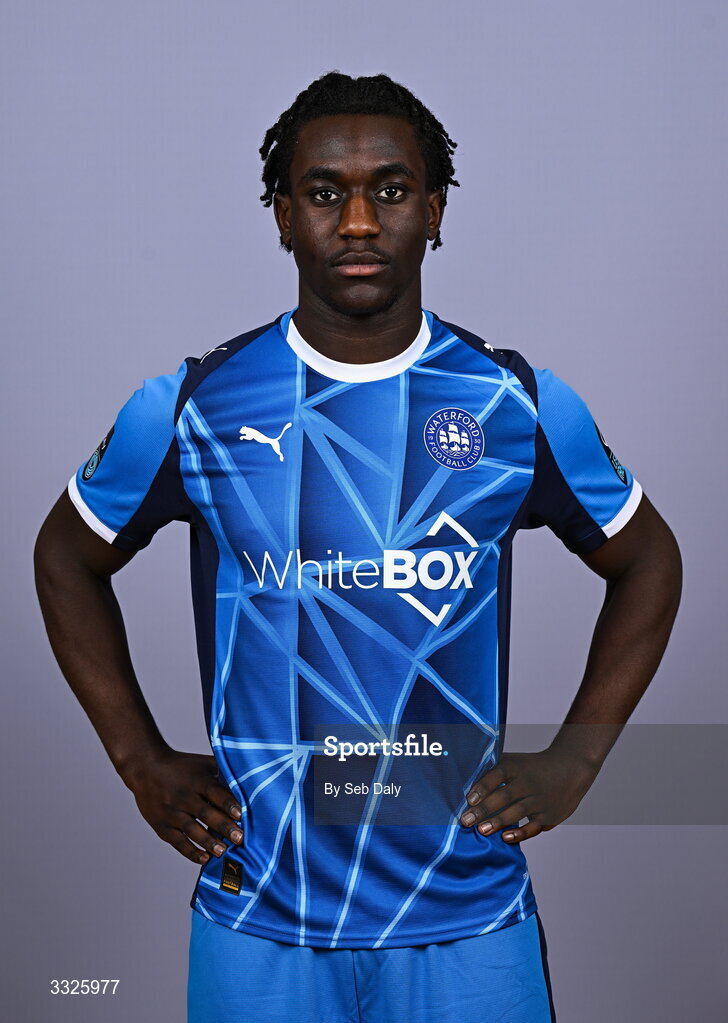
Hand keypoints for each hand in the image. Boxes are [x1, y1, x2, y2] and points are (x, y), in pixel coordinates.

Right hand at [121, 747, 243, 864]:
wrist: (145, 768)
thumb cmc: (181, 766)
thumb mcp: (202, 763)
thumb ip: (223, 769)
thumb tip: (249, 774)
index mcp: (196, 780)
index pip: (214, 792)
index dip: (227, 803)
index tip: (241, 814)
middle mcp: (183, 796)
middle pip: (205, 813)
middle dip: (223, 826)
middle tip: (240, 838)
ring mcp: (171, 812)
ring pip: (191, 829)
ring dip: (208, 842)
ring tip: (223, 852)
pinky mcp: (162, 826)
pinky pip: (178, 841)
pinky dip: (190, 852)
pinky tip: (204, 859)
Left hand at [459, 747, 598, 843]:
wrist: (570, 768)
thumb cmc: (532, 766)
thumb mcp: (514, 760)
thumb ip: (491, 768)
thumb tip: (463, 777)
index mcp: (515, 767)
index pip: (496, 775)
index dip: (482, 787)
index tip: (468, 799)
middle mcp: (527, 783)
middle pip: (503, 796)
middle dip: (484, 810)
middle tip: (465, 821)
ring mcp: (539, 799)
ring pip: (516, 812)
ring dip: (498, 822)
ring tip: (481, 831)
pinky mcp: (548, 815)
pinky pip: (533, 826)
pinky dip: (520, 833)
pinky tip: (505, 838)